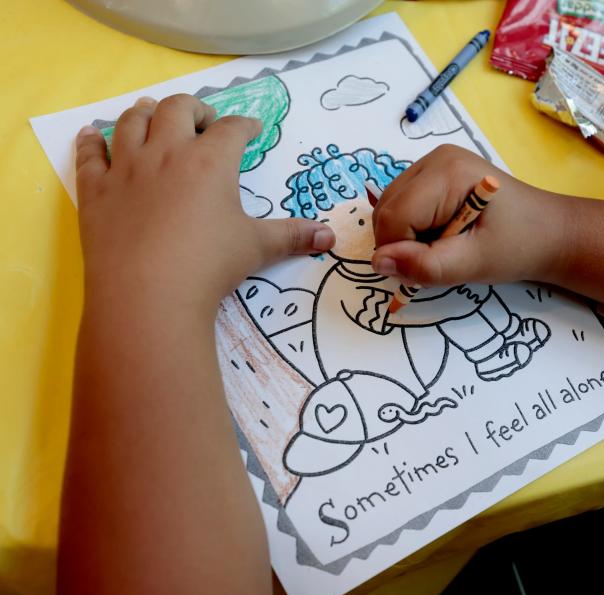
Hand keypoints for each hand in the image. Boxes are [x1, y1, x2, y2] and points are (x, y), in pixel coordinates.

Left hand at [75, 94, 334, 316]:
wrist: (147, 294)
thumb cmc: (209, 266)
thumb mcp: (257, 248)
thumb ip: (293, 236)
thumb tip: (331, 237)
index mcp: (210, 162)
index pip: (231, 129)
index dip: (245, 125)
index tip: (251, 129)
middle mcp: (167, 152)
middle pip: (178, 109)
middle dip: (194, 108)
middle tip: (202, 120)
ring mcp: (126, 168)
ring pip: (131, 121)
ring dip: (144, 112)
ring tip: (152, 114)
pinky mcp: (95, 190)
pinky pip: (89, 153)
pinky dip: (90, 140)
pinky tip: (93, 135)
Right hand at [370, 145, 569, 286]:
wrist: (550, 232)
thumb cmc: (519, 246)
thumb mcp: (474, 263)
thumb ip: (425, 265)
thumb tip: (378, 262)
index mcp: (448, 172)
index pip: (394, 217)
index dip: (401, 252)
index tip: (429, 269)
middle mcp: (435, 159)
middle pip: (387, 209)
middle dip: (403, 243)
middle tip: (442, 259)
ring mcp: (434, 162)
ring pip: (390, 208)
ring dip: (407, 237)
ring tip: (446, 246)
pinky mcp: (434, 173)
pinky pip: (403, 205)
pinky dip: (413, 228)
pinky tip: (443, 235)